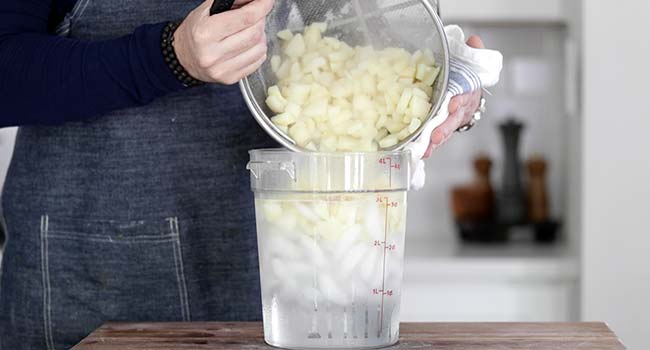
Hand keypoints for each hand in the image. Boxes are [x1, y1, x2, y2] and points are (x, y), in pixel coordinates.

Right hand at [173, 0, 274, 84]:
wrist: (183, 58)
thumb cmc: (196, 31)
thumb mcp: (206, 10)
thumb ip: (232, 1)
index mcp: (205, 33)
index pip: (245, 18)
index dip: (262, 7)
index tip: (268, 0)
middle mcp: (213, 54)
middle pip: (254, 33)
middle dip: (260, 20)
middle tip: (255, 15)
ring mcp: (222, 69)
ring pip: (259, 48)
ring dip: (261, 35)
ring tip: (250, 30)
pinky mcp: (230, 79)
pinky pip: (258, 61)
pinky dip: (259, 49)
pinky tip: (249, 44)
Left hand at [423, 35, 484, 157]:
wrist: (467, 95)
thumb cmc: (464, 78)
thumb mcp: (469, 62)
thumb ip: (472, 52)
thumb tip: (473, 41)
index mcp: (466, 92)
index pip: (464, 96)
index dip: (459, 100)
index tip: (453, 104)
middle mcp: (459, 110)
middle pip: (452, 120)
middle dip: (444, 128)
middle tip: (436, 135)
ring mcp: (450, 121)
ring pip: (443, 133)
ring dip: (434, 142)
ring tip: (425, 149)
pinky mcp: (440, 129)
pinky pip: (434, 138)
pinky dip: (428, 146)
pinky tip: (418, 153)